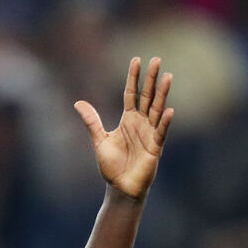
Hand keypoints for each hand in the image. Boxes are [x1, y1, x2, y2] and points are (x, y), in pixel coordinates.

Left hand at [74, 57, 173, 198]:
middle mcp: (141, 124)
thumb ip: (91, 121)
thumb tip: (78, 102)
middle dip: (150, 79)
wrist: (120, 187)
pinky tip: (169, 110)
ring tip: (168, 76)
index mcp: (128, 120)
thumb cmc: (112, 165)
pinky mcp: (155, 148)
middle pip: (147, 96)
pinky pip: (161, 132)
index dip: (133, 78)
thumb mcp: (99, 139)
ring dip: (162, 94)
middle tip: (156, 59)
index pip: (131, 94)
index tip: (136, 60)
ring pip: (157, 109)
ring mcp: (150, 134)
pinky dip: (165, 122)